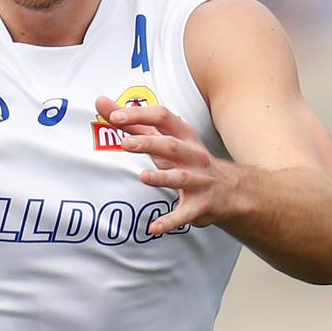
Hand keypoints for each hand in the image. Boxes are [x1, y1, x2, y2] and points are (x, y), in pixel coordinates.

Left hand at [96, 96, 241, 235]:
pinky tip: (154, 228)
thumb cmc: (187, 158)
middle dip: (148, 144)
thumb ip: (133, 122)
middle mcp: (193, 155)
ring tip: (143, 177)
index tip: (115, 115)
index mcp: (183, 134)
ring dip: (162, 177)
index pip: (162, 116)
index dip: (139, 115)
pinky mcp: (199, 205)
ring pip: (180, 178)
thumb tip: (101, 102)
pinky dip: (170, 221)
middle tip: (125, 144)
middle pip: (170, 145)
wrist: (230, 189)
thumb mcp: (164, 138)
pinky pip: (184, 214)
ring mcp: (198, 180)